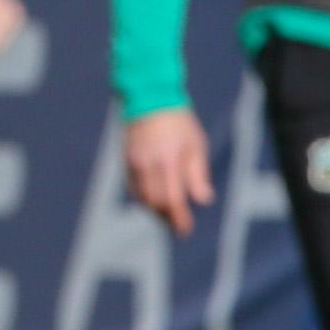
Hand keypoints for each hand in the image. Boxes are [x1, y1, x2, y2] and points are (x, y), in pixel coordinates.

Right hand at [124, 107, 215, 238]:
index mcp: (168, 162)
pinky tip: (154, 199)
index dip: (179, 218)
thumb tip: (203, 200)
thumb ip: (198, 174)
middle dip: (166, 218)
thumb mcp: (196, 145)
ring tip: (167, 216)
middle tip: (178, 225)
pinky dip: (144, 198)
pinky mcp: (126, 161)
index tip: (185, 229)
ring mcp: (134, 164)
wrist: (149, 100)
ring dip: (155, 210)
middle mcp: (148, 166)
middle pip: (155, 203)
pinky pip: (134, 188)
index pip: (172, 199)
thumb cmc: (179, 122)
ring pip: (142, 198)